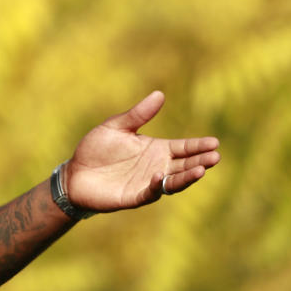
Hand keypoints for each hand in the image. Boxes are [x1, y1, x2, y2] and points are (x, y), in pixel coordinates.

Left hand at [64, 91, 219, 211]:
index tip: (215, 142)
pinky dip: (158, 186)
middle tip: (215, 156)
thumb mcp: (116, 126)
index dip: (198, 146)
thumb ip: (138, 114)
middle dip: (200, 161)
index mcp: (156, 149)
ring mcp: (148, 183)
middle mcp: (157, 166)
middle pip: (184, 165)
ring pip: (174, 181)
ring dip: (187, 177)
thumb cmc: (95, 148)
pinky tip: (161, 176)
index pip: (183, 147)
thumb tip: (160, 94)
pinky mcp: (135, 196)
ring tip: (201, 170)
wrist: (75, 172)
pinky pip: (151, 192)